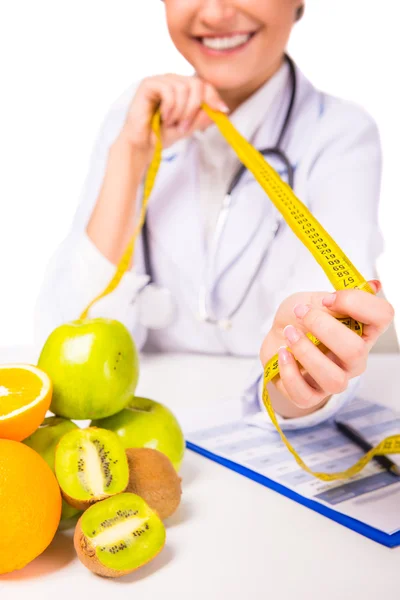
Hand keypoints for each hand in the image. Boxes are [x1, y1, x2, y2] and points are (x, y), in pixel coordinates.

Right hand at [119, 73, 228, 165]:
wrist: (142, 145)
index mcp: (183, 89)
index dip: (214, 96)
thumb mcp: (188, 127)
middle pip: (196, 83)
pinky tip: (163, 117)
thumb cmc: (162, 135)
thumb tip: (222, 109)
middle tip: (185, 126)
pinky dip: (169, 107)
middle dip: (194, 108)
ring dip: (180, 111)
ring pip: (183, 87)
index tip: (222, 110)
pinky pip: (168, 90)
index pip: (204, 84)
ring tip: (171, 123)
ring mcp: (160, 81)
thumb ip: (203, 117)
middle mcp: (172, 81)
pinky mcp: (148, 84)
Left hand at [260, 280, 394, 417]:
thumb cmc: (301, 318)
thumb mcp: (315, 300)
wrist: (277, 336)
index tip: (328, 298)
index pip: (383, 316)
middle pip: (355, 351)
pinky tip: (282, 353)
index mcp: (363, 331)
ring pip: (333, 378)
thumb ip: (338, 297)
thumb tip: (373, 285)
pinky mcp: (310, 395)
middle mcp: (354, 359)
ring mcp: (335, 379)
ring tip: (289, 333)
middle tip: (300, 313)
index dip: (356, 303)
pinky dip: (289, 371)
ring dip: (306, 352)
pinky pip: (304, 394)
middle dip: (323, 328)